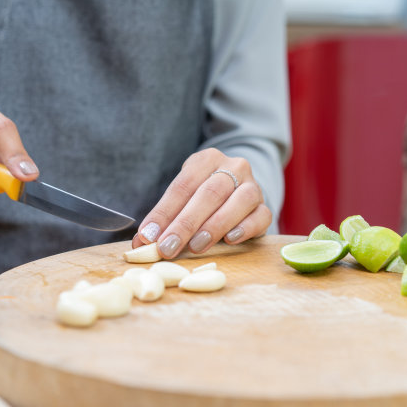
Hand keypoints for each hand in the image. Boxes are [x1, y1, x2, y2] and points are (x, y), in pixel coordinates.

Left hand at [131, 148, 270, 257]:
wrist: (237, 193)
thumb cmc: (202, 198)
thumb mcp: (182, 199)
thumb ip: (165, 218)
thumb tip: (142, 243)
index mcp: (207, 159)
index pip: (183, 185)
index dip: (164, 212)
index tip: (148, 236)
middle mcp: (233, 167)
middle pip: (210, 193)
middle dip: (185, 223)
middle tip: (167, 247)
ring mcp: (253, 186)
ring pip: (239, 201)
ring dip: (215, 226)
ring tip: (195, 246)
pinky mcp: (265, 206)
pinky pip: (261, 215)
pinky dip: (245, 228)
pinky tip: (230, 240)